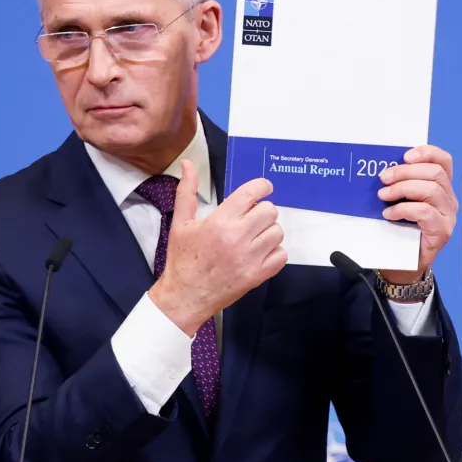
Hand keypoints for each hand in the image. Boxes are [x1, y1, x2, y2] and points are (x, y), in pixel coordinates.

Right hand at [148, 160, 286, 335]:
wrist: (185, 296)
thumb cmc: (182, 260)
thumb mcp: (181, 223)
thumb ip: (187, 191)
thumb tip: (188, 164)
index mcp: (220, 222)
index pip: (252, 193)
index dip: (262, 186)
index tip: (264, 187)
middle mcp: (238, 238)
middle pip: (270, 210)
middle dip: (262, 210)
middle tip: (251, 217)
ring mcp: (250, 258)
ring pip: (277, 231)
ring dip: (268, 230)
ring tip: (254, 236)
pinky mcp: (258, 275)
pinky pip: (281, 255)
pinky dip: (274, 252)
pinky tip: (259, 252)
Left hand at [376, 145, 457, 284]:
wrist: (403, 262)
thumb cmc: (399, 228)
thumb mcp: (400, 201)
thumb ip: (399, 184)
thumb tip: (383, 168)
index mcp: (441, 187)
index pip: (443, 161)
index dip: (427, 152)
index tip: (405, 155)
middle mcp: (449, 199)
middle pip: (435, 173)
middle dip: (405, 172)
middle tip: (383, 178)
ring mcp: (448, 216)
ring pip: (431, 190)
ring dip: (402, 188)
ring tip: (383, 196)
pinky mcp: (442, 231)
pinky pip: (425, 212)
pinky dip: (403, 209)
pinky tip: (389, 214)